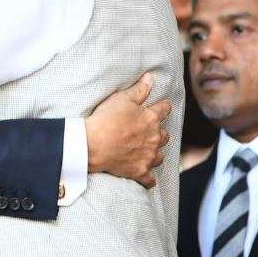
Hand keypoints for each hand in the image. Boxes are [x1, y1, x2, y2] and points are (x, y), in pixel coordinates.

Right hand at [85, 73, 171, 187]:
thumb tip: (152, 77)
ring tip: (148, 150)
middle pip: (165, 135)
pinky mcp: (139, 172)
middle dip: (159, 132)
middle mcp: (154, 139)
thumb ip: (140, 89)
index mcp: (151, 119)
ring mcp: (148, 157)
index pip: (164, 109)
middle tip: (150, 130)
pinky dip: (149, 177)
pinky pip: (150, 179)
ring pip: (160, 156)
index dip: (163, 106)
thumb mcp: (122, 98)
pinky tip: (146, 175)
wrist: (92, 145)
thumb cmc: (106, 119)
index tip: (160, 106)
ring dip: (156, 152)